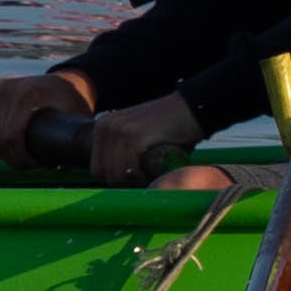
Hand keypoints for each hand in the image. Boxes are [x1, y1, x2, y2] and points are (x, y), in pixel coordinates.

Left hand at [83, 94, 204, 183]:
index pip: (97, 168)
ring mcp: (117, 130)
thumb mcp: (136, 136)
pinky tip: (155, 168)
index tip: (137, 174)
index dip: (116, 177)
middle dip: (124, 181)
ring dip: (134, 181)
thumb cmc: (170, 129)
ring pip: (115, 175)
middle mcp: (105, 126)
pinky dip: (142, 177)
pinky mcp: (132, 137)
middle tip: (146, 174)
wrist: (193, 109)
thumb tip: (114, 181)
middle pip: (102, 174)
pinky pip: (128, 170)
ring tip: (152, 170)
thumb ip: (122, 152)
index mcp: (101, 127)